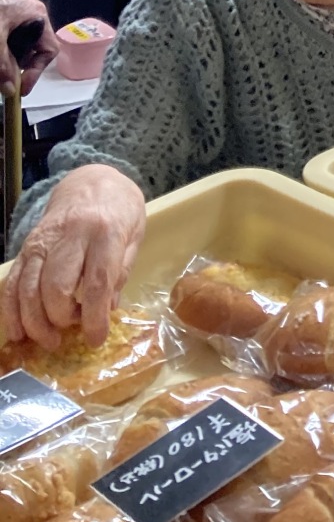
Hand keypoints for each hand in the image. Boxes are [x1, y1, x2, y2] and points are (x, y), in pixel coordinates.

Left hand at [0, 0, 55, 96]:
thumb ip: (3, 62)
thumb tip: (10, 89)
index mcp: (37, 16)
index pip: (48, 50)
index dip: (36, 71)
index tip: (20, 87)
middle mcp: (31, 15)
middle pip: (32, 49)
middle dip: (18, 65)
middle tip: (3, 78)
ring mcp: (17, 15)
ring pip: (17, 45)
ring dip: (6, 57)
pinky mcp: (4, 16)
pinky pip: (7, 38)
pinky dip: (1, 48)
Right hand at [1, 165, 145, 347]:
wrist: (91, 181)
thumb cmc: (119, 210)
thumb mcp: (134, 235)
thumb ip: (120, 272)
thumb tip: (106, 311)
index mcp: (105, 230)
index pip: (97, 281)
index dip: (94, 317)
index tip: (95, 340)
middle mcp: (70, 234)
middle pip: (56, 287)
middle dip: (60, 320)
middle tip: (70, 334)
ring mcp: (43, 240)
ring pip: (29, 288)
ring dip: (35, 322)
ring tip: (49, 340)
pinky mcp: (26, 247)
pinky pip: (12, 283)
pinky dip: (12, 312)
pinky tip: (19, 333)